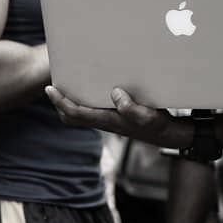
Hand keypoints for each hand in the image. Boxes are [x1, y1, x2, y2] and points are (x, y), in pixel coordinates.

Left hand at [45, 86, 190, 148]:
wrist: (172, 136)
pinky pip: (92, 112)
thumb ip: (131, 107)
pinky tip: (90, 89)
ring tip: (67, 86)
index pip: (76, 113)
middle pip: (72, 118)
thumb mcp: (148, 115)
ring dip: (70, 104)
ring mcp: (110, 122)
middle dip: (59, 104)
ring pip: (80, 116)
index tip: (50, 88)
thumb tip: (115, 93)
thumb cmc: (160, 126)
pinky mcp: (117, 119)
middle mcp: (105, 122)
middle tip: (53, 87)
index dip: (61, 102)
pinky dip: (83, 103)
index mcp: (108, 121)